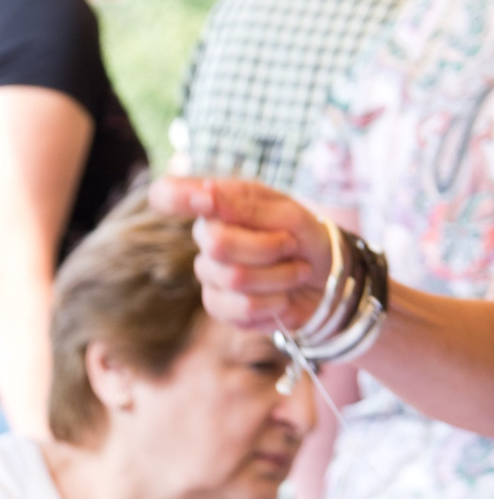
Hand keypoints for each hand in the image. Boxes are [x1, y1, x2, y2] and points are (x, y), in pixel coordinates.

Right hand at [149, 175, 329, 332]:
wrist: (329, 281)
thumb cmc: (307, 239)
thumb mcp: (289, 214)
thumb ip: (246, 206)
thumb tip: (204, 191)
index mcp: (219, 205)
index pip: (169, 193)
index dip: (175, 196)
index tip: (202, 199)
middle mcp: (207, 237)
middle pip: (218, 244)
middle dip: (267, 247)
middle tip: (291, 245)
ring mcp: (209, 273)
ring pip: (235, 278)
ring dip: (280, 276)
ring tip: (296, 272)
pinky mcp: (219, 306)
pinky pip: (241, 307)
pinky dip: (274, 302)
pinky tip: (283, 296)